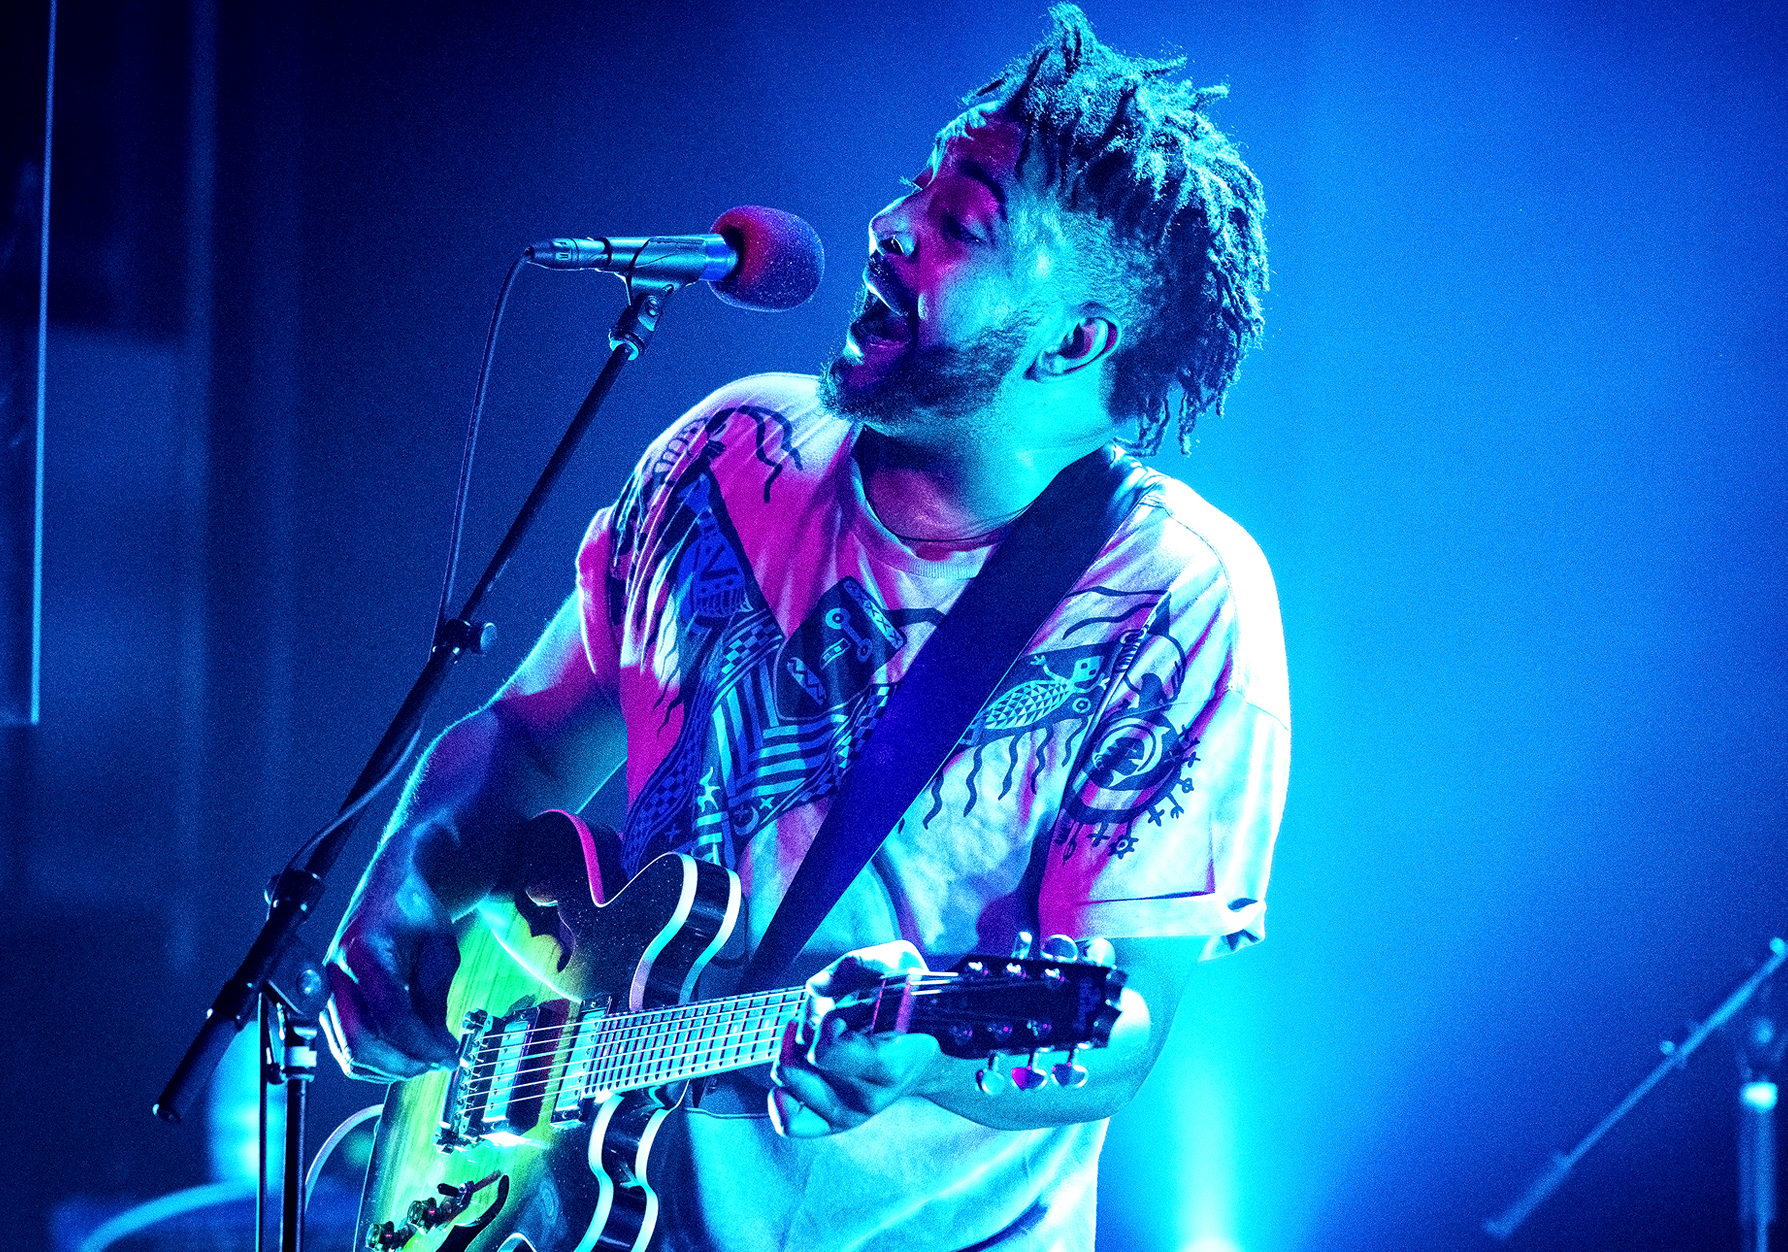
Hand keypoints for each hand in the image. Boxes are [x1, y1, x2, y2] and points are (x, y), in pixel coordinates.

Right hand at [321, 874, 462, 1081]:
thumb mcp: (439, 948)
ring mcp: (327, 991)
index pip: (391, 1015)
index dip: (422, 1044)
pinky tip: (403, 1055)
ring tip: (424, 1061)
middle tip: (436, 1063)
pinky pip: (344, 1046)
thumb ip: (435, 998)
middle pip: (359, 1043)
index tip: (450, 1056)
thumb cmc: (413, 910)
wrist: (387, 890)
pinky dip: (374, 1060)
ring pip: (347, 1052)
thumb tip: (439, 1045)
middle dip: (403, 1064)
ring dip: (388, 1068)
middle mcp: (335, 974)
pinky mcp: (328, 1004)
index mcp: (363, 951)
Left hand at [767, 941, 944, 1137]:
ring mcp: (852, 1112)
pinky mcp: (836, 1121)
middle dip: (804, 1032)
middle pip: (800, 1065)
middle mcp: (869, 1096)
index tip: (843, 1013)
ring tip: (818, 1037)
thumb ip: (860, 964)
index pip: (827, 1053)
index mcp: (888, 1062)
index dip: (825, 1024)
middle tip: (831, 1019)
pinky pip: (792, 1123)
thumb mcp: (900, 964)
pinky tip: (788, 1073)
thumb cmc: (911, 1003)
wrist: (933, 1049)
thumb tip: (815, 986)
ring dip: (792, 1053)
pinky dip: (780, 1100)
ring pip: (788, 1083)